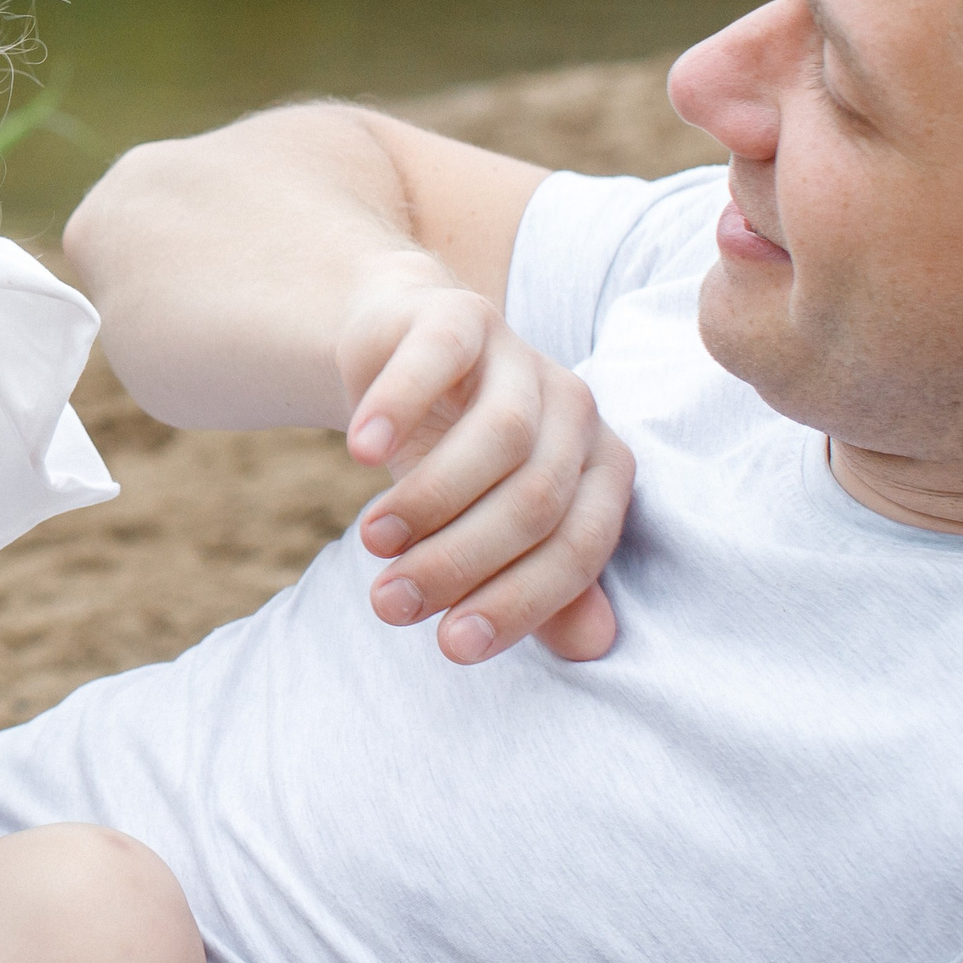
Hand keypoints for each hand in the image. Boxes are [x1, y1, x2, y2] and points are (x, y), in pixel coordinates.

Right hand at [336, 264, 633, 663]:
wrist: (400, 350)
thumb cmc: (454, 454)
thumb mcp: (489, 525)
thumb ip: (543, 585)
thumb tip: (593, 648)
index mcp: (601, 468)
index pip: (579, 547)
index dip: (519, 602)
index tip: (451, 645)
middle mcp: (576, 409)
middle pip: (536, 499)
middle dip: (460, 562)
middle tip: (390, 604)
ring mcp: (521, 356)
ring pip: (501, 436)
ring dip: (431, 499)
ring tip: (371, 543)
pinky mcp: (462, 314)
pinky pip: (439, 359)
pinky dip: (400, 406)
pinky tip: (361, 454)